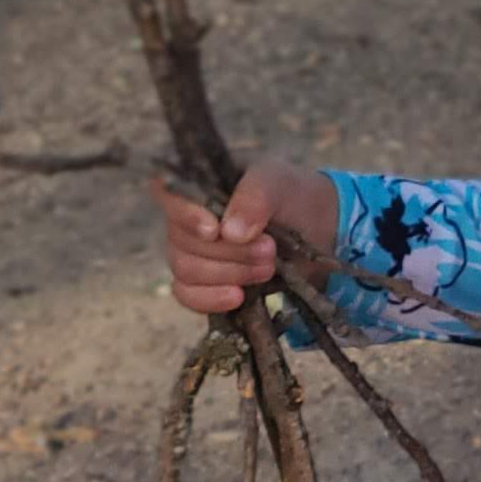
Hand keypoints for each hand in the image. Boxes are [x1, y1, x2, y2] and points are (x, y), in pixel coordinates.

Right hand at [151, 154, 334, 315]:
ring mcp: (192, 253)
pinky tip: (239, 296)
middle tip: (270, 248)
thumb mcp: (277, 183)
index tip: (213, 229)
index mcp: (198, 185)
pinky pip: (188, 295)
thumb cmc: (288, 195)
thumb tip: (230, 232)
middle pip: (181, 241)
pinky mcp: (204, 283)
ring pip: (186, 270)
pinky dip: (212, 299)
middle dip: (229, 251)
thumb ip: (255, 197)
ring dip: (229, 273)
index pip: (165, 192)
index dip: (183, 213)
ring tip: (268, 268)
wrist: (314, 228)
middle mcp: (186, 219)